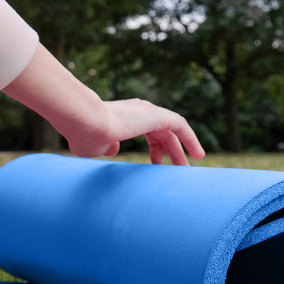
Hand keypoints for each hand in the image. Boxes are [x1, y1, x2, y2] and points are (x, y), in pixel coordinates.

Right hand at [3, 45, 204, 164]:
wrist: (85, 122)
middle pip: (162, 134)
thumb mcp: (96, 147)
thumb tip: (114, 150)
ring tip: (187, 171)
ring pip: (172, 132)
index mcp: (125, 117)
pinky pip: (180, 126)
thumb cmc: (86, 136)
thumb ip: (107, 147)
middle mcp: (138, 111)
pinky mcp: (156, 115)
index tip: (155, 167)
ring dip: (181, 151)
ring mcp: (147, 112)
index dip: (155, 151)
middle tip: (177, 172)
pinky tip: (198, 155)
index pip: (148, 133)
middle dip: (170, 153)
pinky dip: (190, 139)